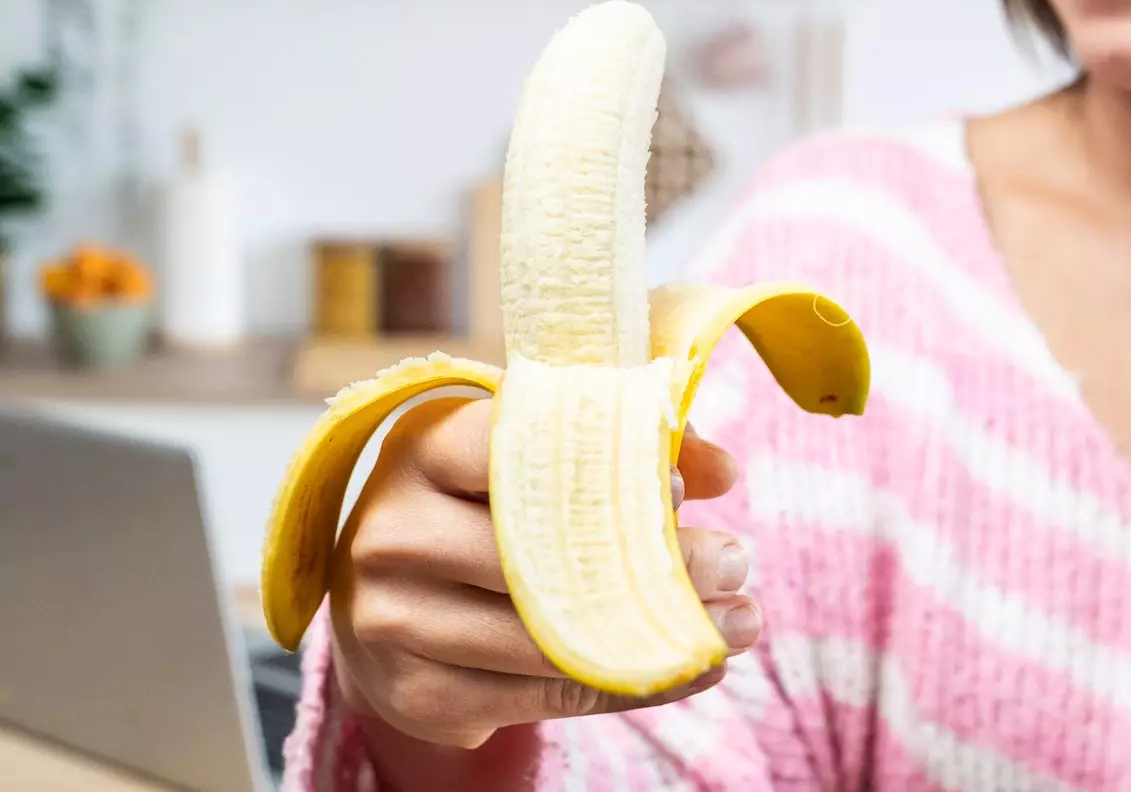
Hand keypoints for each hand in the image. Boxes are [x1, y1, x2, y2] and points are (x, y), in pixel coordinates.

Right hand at [327, 395, 759, 749]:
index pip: (516, 449)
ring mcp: (397, 620)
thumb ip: (619, 446)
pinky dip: (630, 685)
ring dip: (660, 633)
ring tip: (737, 621)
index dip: (603, 468)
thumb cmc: (476, 507)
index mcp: (422, 450)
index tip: (678, 491)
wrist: (381, 599)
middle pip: (542, 553)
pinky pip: (546, 697)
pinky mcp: (420, 694)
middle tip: (736, 562)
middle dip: (655, 563)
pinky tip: (690, 667)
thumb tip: (721, 471)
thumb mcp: (525, 454)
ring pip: (550, 637)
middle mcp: (396, 532)